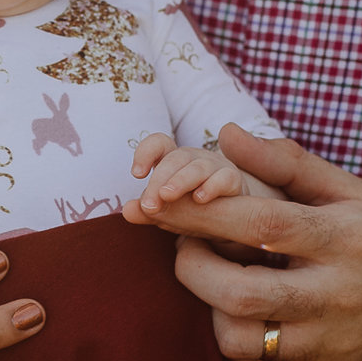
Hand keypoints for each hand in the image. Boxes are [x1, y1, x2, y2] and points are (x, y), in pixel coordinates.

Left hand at [123, 133, 271, 221]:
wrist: (231, 216)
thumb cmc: (194, 208)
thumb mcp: (168, 211)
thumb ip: (148, 211)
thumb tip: (127, 211)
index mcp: (173, 161)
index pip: (158, 144)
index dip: (145, 153)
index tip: (137, 175)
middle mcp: (193, 159)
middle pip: (175, 159)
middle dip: (159, 180)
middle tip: (149, 204)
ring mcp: (215, 167)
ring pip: (197, 167)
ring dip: (180, 181)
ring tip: (167, 196)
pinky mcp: (233, 180)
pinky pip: (224, 178)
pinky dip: (211, 187)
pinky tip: (200, 199)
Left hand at [137, 125, 361, 360]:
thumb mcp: (354, 190)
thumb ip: (288, 163)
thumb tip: (226, 136)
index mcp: (346, 237)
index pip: (258, 222)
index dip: (198, 213)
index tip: (156, 203)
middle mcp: (340, 294)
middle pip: (239, 293)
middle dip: (192, 269)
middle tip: (185, 248)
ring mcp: (334, 343)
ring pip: (240, 341)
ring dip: (209, 311)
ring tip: (216, 284)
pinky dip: (234, 347)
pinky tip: (242, 318)